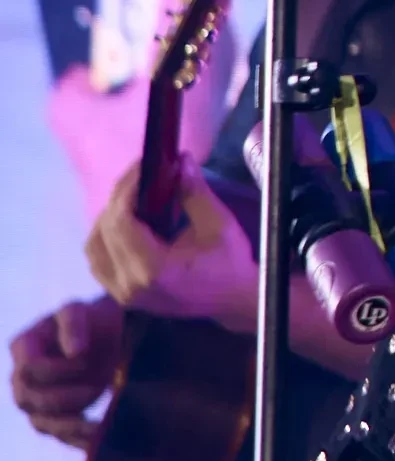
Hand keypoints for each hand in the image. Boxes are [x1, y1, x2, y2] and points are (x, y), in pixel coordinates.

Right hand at [9, 296, 127, 452]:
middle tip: (94, 391)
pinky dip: (75, 440)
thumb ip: (74, 325)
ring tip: (95, 428)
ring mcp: (36, 399)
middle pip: (27, 399)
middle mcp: (22, 376)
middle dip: (59, 399)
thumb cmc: (89, 319)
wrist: (107, 336)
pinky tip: (96, 441)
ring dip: (66, 427)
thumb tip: (75, 352)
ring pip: (39, 422)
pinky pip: (58, 434)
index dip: (55, 370)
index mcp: (23, 347)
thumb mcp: (80, 311)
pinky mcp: (55, 415)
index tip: (84, 361)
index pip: (28, 368)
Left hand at [84, 162, 256, 331]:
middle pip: (104, 232)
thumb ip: (195, 193)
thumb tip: (179, 159)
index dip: (125, 191)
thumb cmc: (230, 264)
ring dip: (107, 220)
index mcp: (154, 269)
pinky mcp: (121, 297)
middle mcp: (130, 284)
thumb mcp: (219, 225)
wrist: (234, 301)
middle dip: (118, 200)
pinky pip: (98, 263)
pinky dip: (105, 240)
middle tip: (139, 179)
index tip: (142, 168)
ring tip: (131, 203)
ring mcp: (122, 294)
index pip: (120, 223)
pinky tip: (125, 227)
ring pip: (93, 248)